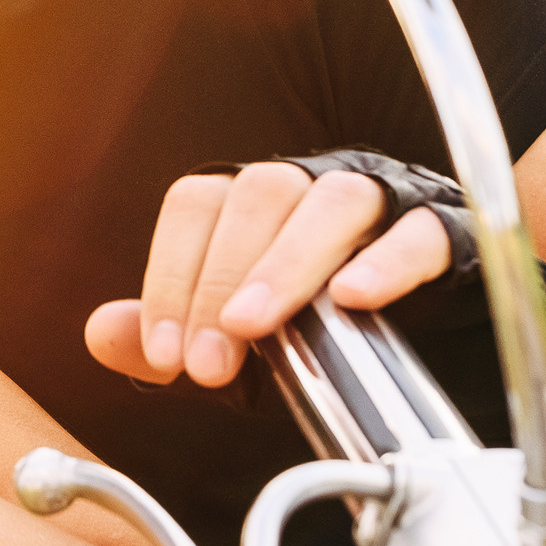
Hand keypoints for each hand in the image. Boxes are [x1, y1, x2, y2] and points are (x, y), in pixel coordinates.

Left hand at [85, 161, 452, 387]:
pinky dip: (386, 260)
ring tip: (258, 327)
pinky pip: (420, 231)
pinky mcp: (444, 230)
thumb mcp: (233, 336)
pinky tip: (356, 297)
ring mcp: (382, 199)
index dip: (170, 275)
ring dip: (288, 263)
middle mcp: (311, 184)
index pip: (197, 204)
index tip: (164, 352)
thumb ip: (171, 333)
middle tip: (208, 361)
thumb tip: (101, 333)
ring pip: (334, 201)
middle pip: (260, 195)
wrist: (426, 318)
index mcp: (252, 198)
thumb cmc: (313, 318)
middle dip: (222, 280)